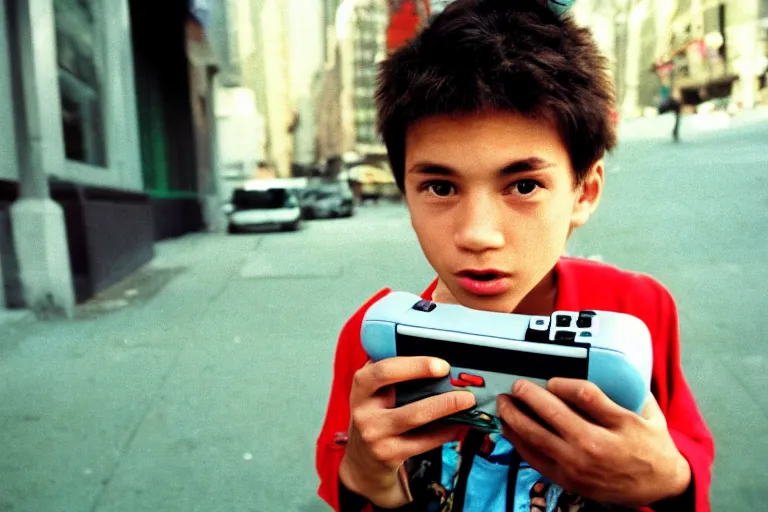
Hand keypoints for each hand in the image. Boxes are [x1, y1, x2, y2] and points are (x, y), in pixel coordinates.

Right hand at [339, 357, 475, 507]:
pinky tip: (458, 424)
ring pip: (417, 418)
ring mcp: (375, 435)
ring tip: (467, 402)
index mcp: (361, 385)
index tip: (442, 366)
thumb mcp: (374, 390)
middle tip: (463, 388)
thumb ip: (394, 373)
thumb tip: (436, 363)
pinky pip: (424, 441)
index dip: (416, 365)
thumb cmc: (375, 412)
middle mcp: (364, 411)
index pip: (385, 370)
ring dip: (447, 408)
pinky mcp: (388, 454)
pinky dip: (445, 431)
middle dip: (439, 394)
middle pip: (403, 395)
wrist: (362, 457)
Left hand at [497, 379, 691, 507]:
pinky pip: (535, 458)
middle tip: (518, 385)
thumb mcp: (650, 413)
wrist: (661, 487)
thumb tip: (606, 365)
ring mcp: (579, 466)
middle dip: (529, 396)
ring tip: (505, 403)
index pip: (584, 395)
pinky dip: (518, 442)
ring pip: (537, 437)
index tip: (552, 379)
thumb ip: (629, 390)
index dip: (563, 383)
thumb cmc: (654, 448)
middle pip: (554, 415)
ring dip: (515, 417)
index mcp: (620, 424)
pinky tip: (509, 429)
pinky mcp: (569, 480)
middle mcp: (597, 446)